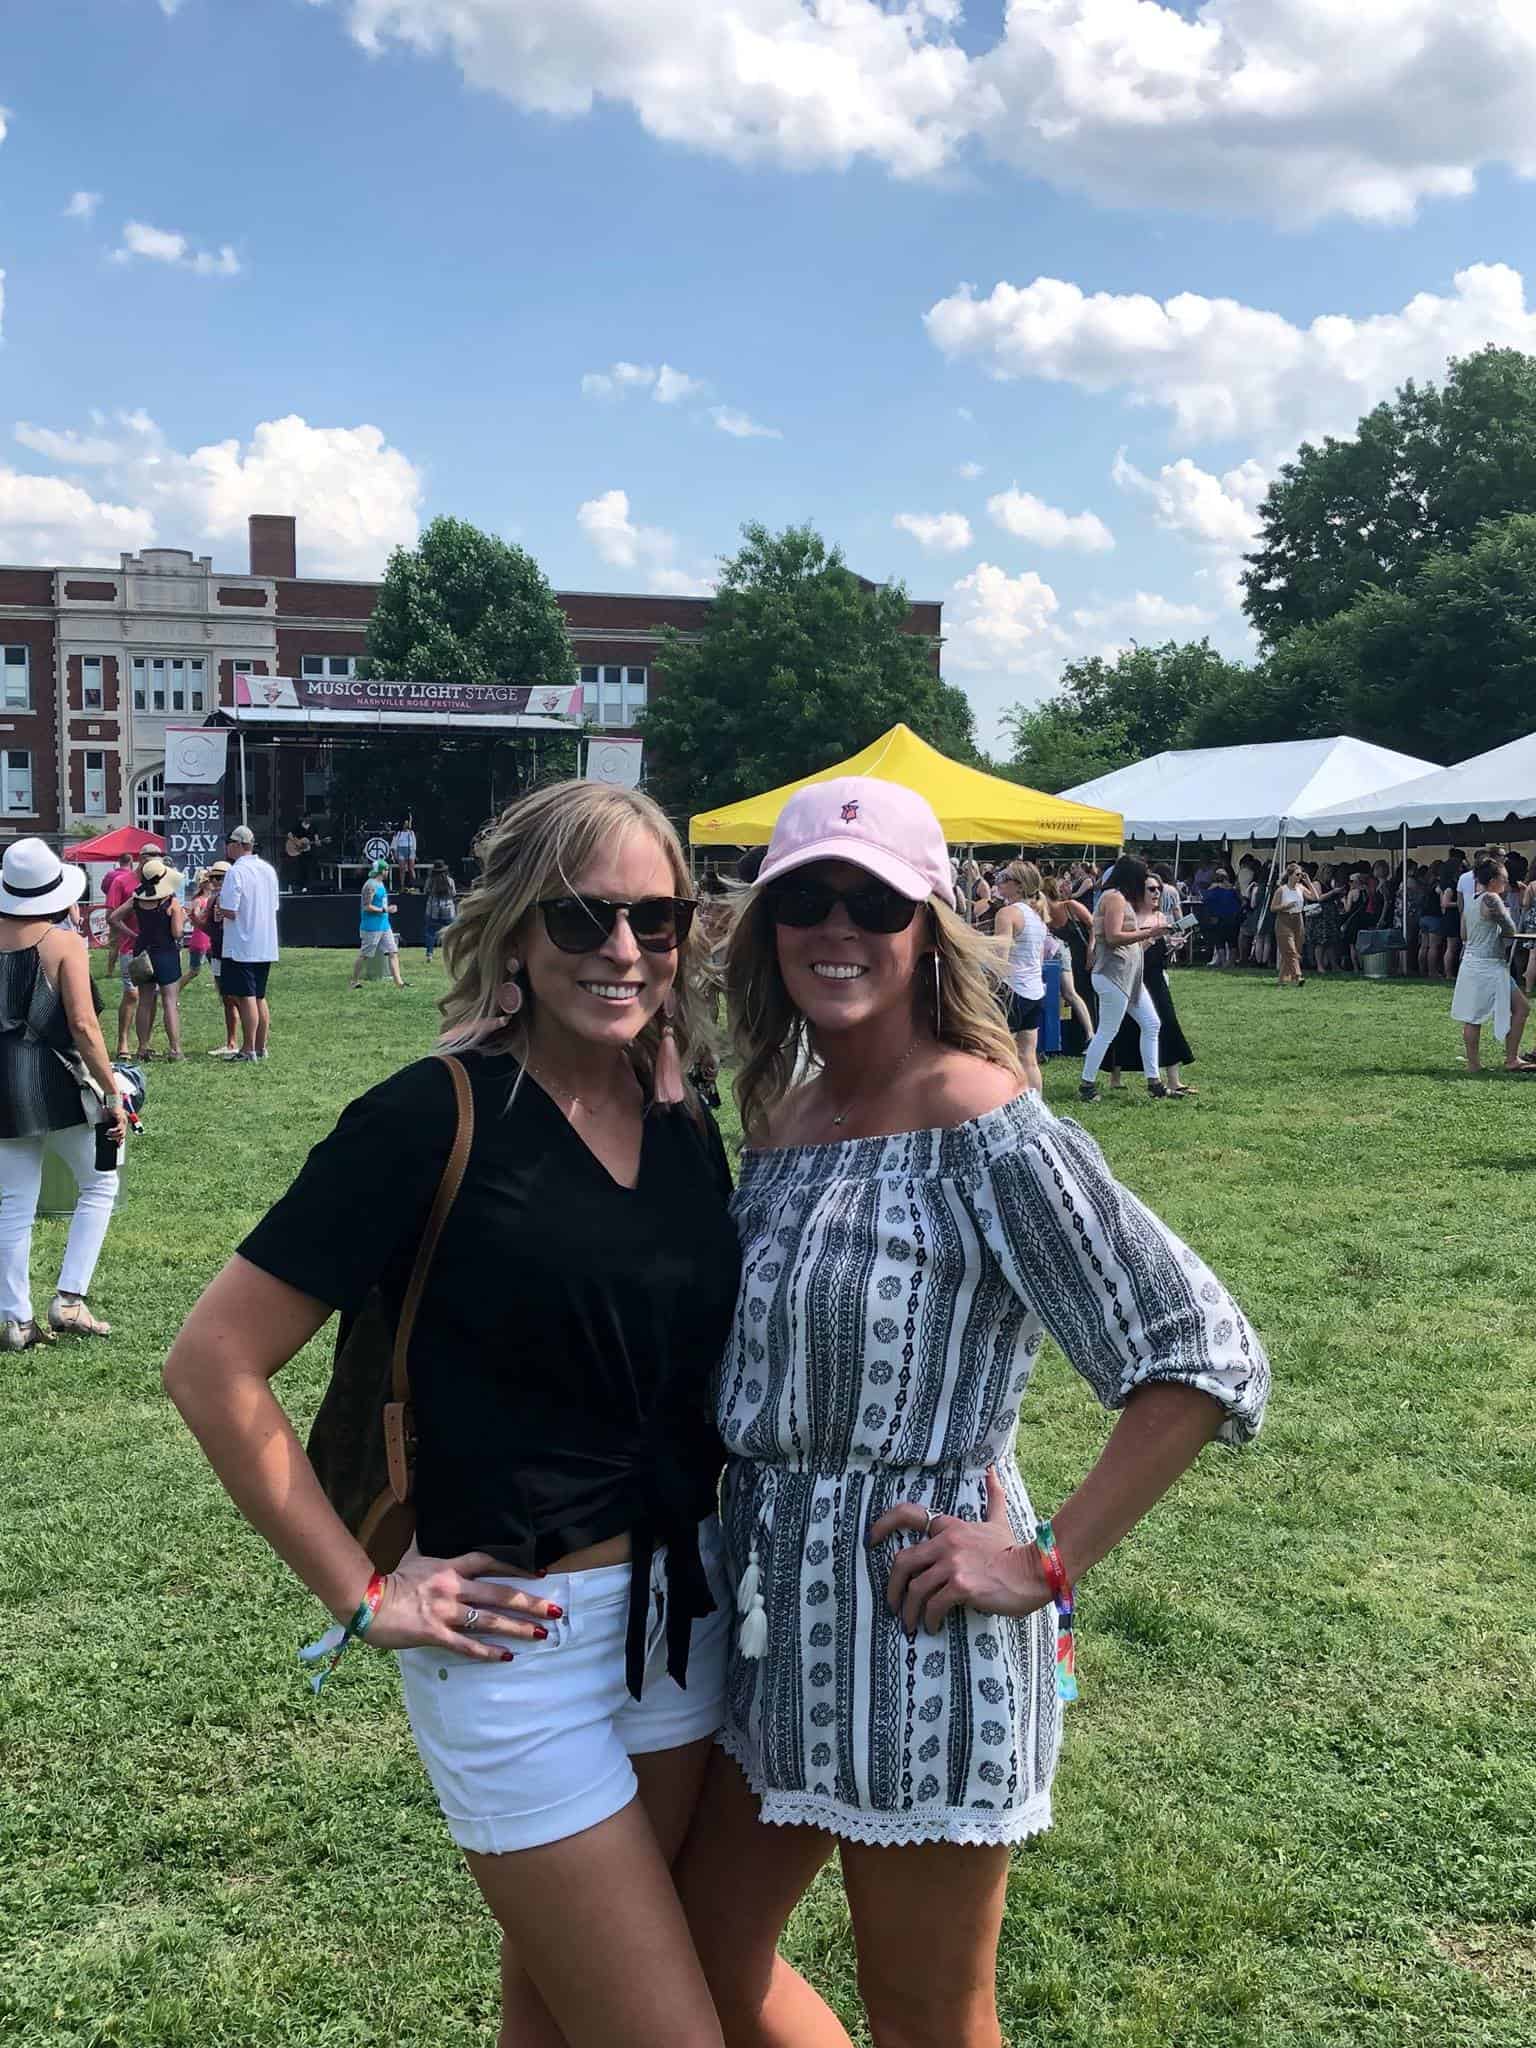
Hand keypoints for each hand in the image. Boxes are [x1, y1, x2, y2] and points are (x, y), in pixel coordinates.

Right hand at [103, 1096, 127, 1139]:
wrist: (112, 1100)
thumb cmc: (110, 1109)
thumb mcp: (109, 1119)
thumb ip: (110, 1125)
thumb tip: (108, 1132)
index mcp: (123, 1123)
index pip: (123, 1134)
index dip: (120, 1140)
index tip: (117, 1146)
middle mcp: (124, 1122)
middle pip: (123, 1135)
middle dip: (116, 1139)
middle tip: (110, 1139)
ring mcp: (123, 1121)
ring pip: (121, 1133)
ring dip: (114, 1136)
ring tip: (108, 1135)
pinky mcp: (120, 1118)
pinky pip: (119, 1128)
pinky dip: (113, 1131)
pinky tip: (109, 1131)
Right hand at [359, 1546, 561, 1660]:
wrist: (366, 1601)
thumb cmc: (389, 1579)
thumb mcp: (412, 1554)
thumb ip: (424, 1538)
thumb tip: (422, 1512)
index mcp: (450, 1566)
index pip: (490, 1561)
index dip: (516, 1566)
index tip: (539, 1573)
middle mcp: (453, 1587)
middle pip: (499, 1593)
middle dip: (530, 1602)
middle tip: (556, 1609)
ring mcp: (446, 1611)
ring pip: (489, 1620)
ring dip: (517, 1627)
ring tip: (541, 1633)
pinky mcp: (435, 1633)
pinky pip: (466, 1645)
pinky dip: (487, 1652)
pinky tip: (506, 1656)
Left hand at [869, 1469, 1050, 1635]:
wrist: (1036, 1570)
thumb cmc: (1014, 1550)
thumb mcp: (998, 1520)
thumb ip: (993, 1496)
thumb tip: (992, 1470)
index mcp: (950, 1526)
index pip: (908, 1514)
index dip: (884, 1525)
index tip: (872, 1539)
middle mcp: (946, 1542)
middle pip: (902, 1562)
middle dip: (893, 1587)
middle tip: (894, 1605)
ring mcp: (953, 1564)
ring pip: (915, 1588)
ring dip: (909, 1610)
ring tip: (912, 1623)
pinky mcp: (962, 1586)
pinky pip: (934, 1605)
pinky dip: (929, 1618)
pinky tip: (933, 1626)